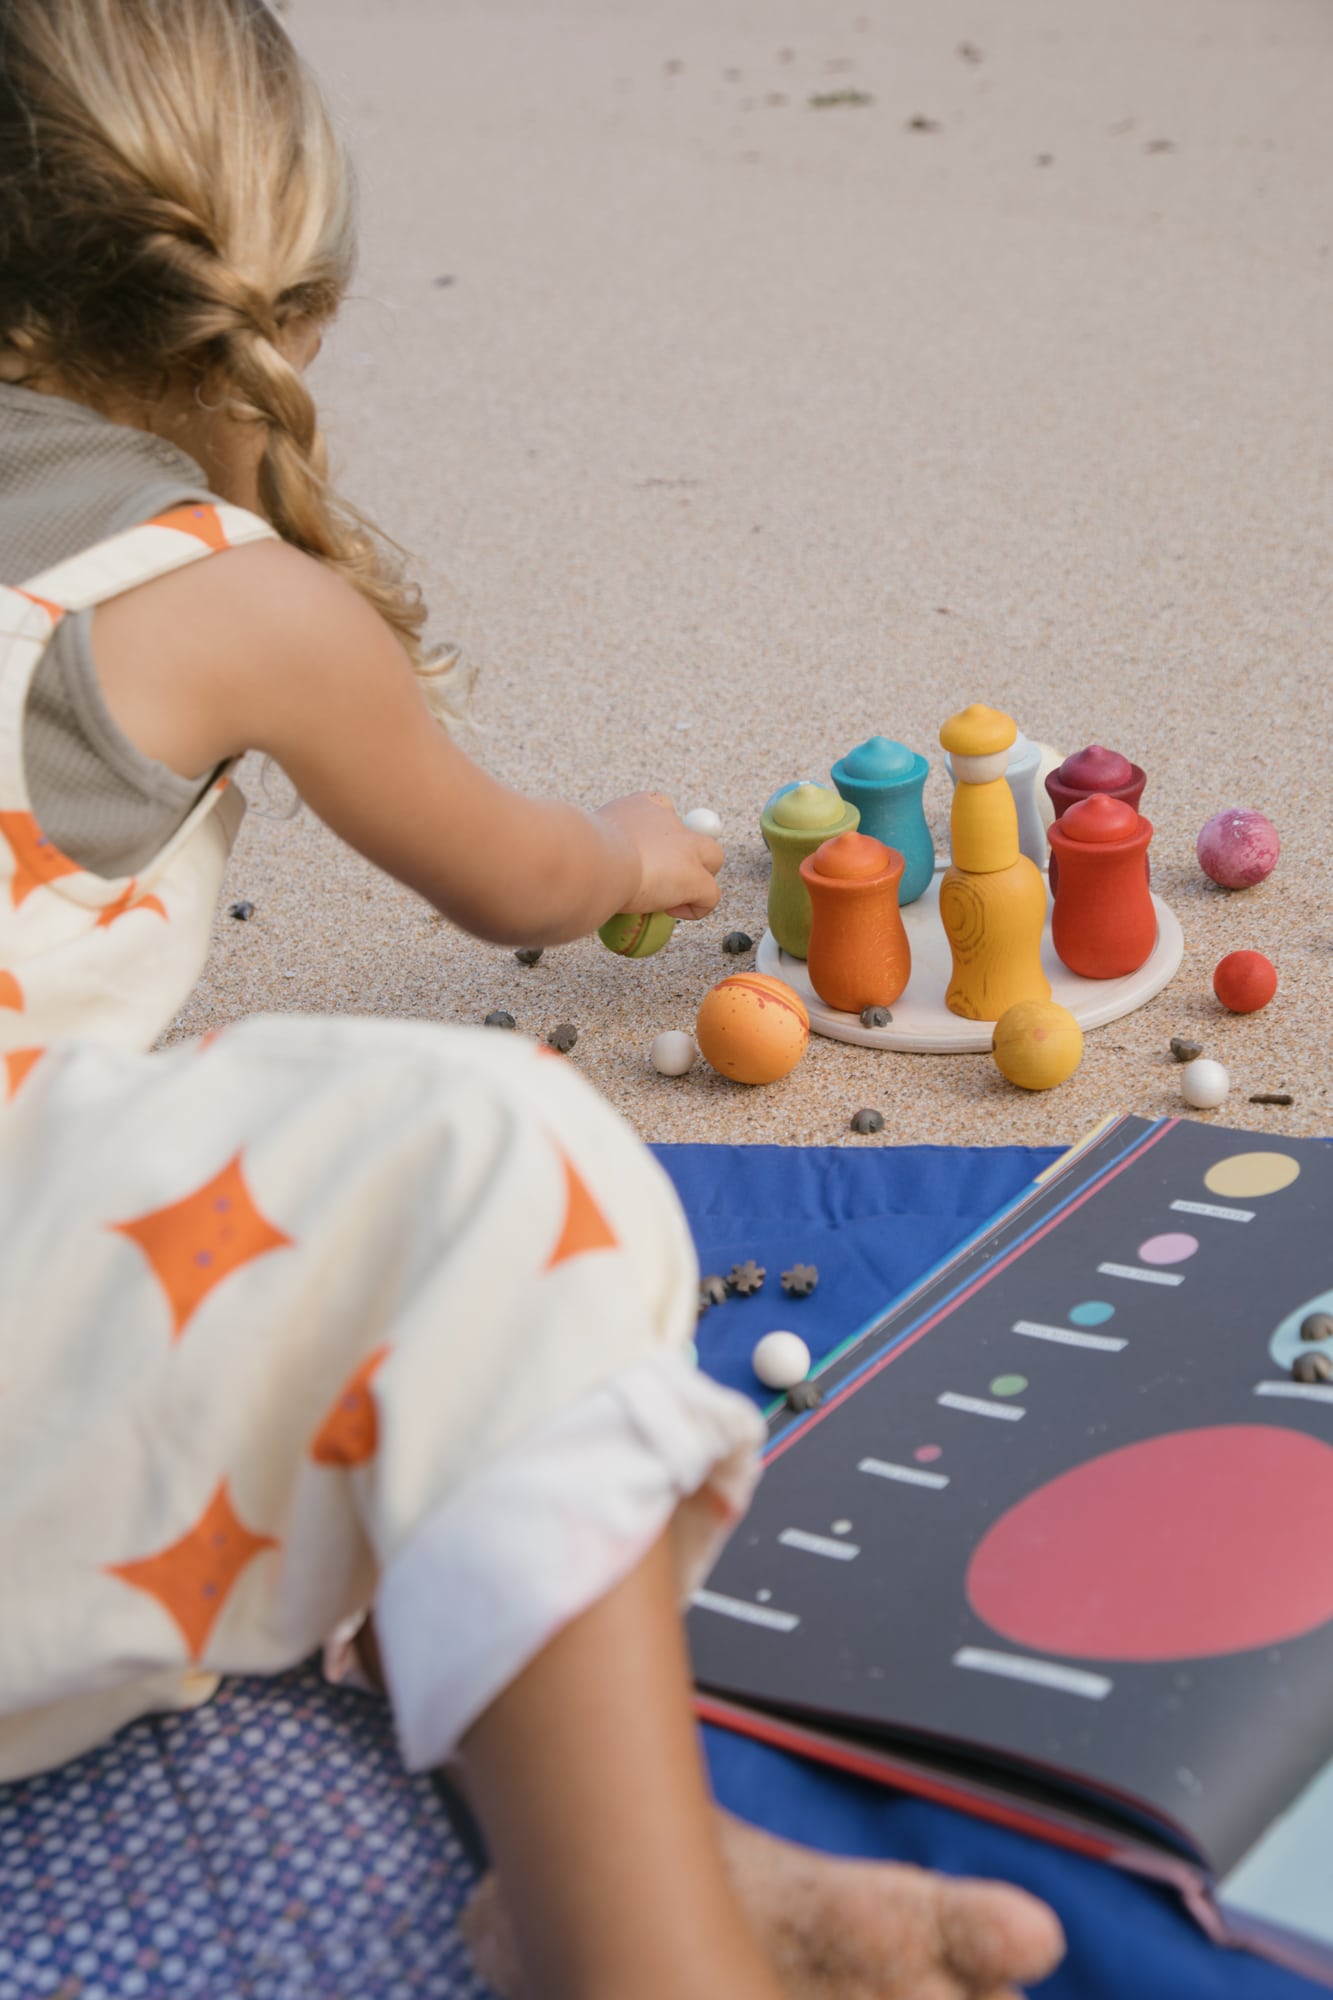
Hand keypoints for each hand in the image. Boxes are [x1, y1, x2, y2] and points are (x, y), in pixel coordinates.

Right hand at [595, 792, 722, 920]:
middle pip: (696, 832)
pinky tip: (669, 912)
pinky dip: (695, 909)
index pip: (661, 807)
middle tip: (663, 881)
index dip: (660, 832)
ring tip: (670, 899)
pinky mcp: (695, 877)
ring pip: (714, 858)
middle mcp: (668, 820)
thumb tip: (592, 868)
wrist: (588, 862)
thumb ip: (599, 847)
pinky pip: (710, 896)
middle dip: (688, 855)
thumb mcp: (587, 842)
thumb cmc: (577, 853)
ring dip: (697, 880)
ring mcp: (686, 847)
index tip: (642, 854)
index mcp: (639, 806)